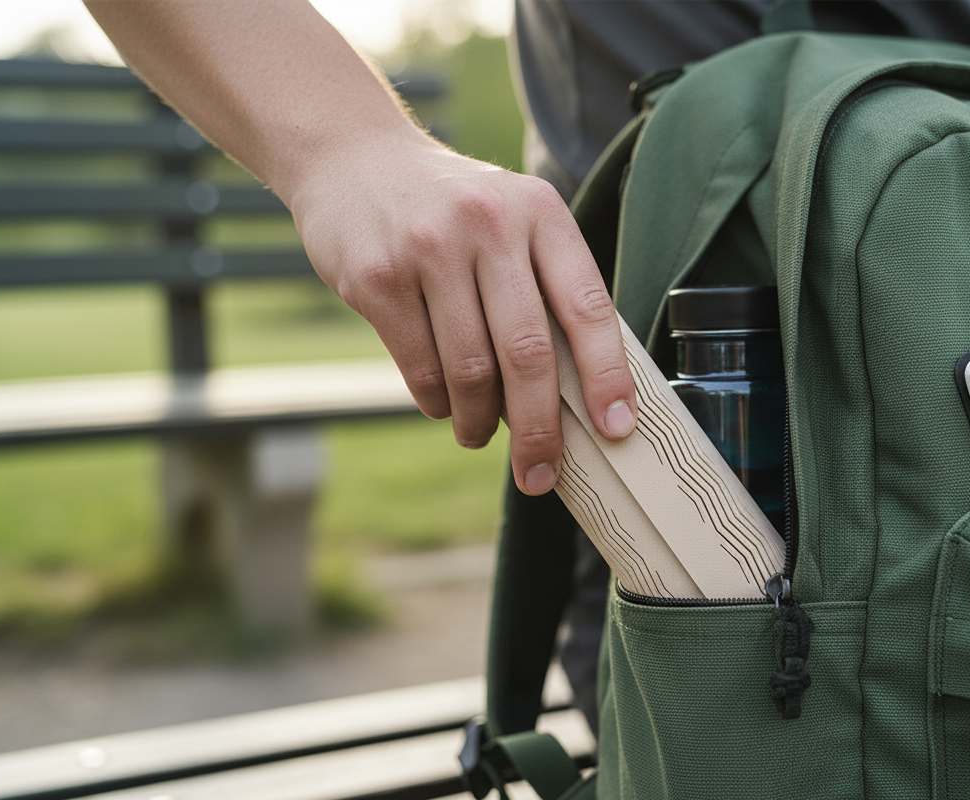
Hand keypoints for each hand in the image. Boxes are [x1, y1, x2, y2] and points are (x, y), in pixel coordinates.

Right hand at [289, 134, 637, 495]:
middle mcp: (490, 224)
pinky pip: (420, 368)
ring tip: (481, 434)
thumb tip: (583, 393)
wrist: (352, 158)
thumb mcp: (512, 220)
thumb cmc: (452, 210)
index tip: (616, 429)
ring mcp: (429, 248)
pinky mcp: (377, 277)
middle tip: (540, 471)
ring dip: (480, 422)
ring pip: (471, 370)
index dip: (607, 376)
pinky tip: (444, 404)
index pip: (588, 307)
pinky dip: (437, 403)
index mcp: (541, 213)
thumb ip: (547, 287)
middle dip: (540, 427)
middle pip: (528, 352)